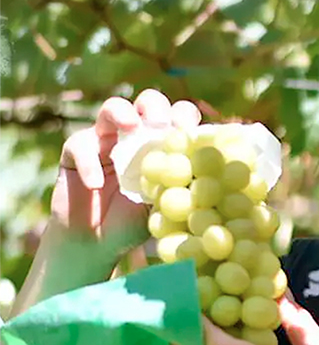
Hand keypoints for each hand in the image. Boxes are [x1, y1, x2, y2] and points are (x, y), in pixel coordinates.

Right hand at [52, 89, 200, 252]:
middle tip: (160, 125)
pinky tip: (97, 185)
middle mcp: (137, 134)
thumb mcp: (165, 207)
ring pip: (113, 107)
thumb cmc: (137, 222)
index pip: (180, 116)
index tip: (189, 133)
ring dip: (123, 112)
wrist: (99, 244)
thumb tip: (216, 180)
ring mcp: (105, 138)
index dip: (186, 118)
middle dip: (157, 108)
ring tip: (131, 126)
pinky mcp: (76, 150)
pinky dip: (90, 165)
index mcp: (164, 143)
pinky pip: (81, 145)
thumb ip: (182, 188)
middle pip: (150, 101)